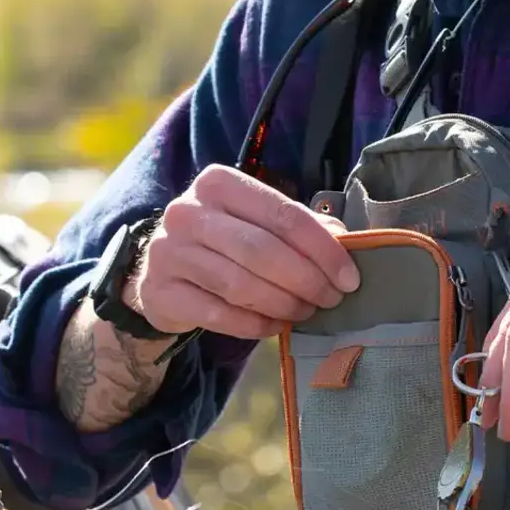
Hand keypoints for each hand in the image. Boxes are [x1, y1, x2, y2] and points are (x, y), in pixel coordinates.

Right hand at [126, 164, 360, 341]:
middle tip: (330, 300)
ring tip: (305, 312)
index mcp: (219, 183)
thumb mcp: (256, 221)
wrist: (159, 272)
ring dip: (283, 304)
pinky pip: (218, 314)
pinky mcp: (160, 291)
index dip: (324, 250)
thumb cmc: (222, 242)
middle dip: (306, 280)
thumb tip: (346, 241)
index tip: (349, 278)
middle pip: (263, 251)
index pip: (284, 215)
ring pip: (241, 285)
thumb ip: (299, 226)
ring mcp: (168, 252)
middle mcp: (188, 212)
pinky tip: (274, 326)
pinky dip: (254, 324)